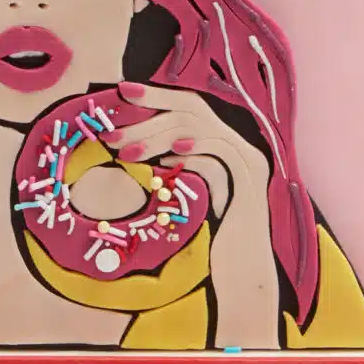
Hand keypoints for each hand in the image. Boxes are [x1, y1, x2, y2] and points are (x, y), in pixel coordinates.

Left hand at [115, 82, 279, 346]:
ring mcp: (250, 164)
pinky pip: (219, 157)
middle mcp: (243, 147)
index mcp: (228, 144)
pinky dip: (192, 153)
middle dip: (150, 111)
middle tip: (113, 123)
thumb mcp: (191, 192)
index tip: (122, 91)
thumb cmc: (213, 236)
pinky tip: (166, 158)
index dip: (158, 94)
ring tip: (125, 151)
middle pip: (194, 110)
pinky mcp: (250, 186)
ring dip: (158, 137)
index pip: (192, 106)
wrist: (245, 273)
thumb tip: (138, 145)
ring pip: (201, 130)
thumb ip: (175, 165)